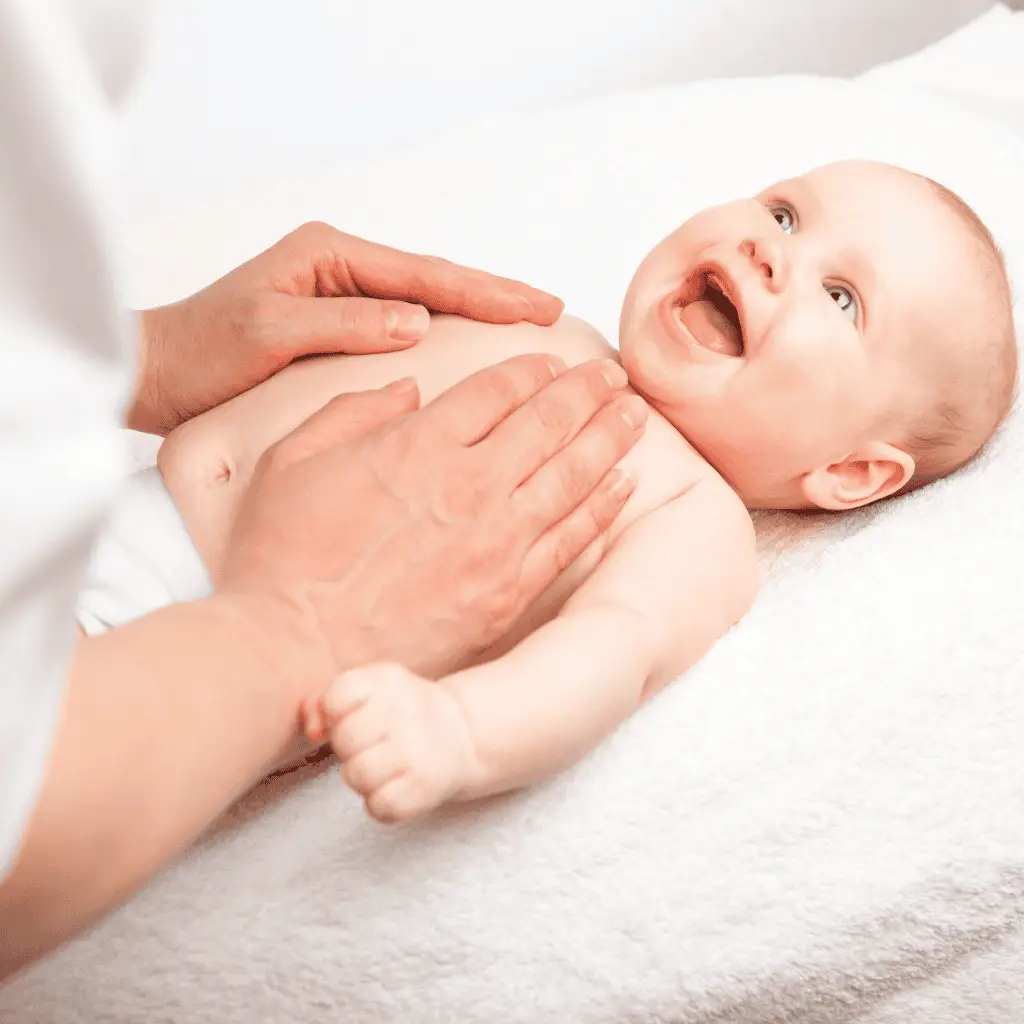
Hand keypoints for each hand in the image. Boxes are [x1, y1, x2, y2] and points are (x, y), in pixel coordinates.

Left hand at [129, 221, 564, 434]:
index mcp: (329, 256)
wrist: (159, 374)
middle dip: (494, 294)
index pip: (424, 274)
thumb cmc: (203, 352)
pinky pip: (402, 324)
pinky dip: (442, 331)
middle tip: (551, 307)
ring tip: (527, 320)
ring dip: (474, 311)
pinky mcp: (336, 324)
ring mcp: (340, 295)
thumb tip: (419, 320)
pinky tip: (469, 347)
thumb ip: (345, 324)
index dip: (485, 291)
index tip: (536, 304)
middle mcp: (340, 268)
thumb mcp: (271, 335)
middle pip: (434, 279)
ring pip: (424, 299)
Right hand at [218, 353, 645, 683]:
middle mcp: (468, 486)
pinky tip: (623, 484)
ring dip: (608, 438)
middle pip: (547, 423)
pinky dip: (602, 507)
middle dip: (585, 393)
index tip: (552, 362)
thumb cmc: (281, 559)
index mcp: (417, 446)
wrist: (291, 652)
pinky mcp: (507, 593)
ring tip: (634, 415)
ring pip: (571, 474)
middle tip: (612, 378)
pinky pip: (570, 539)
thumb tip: (408, 390)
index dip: (531, 370)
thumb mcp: (292, 460)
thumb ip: (353, 412)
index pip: (495, 391)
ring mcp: (496, 542)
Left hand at [310, 663, 473, 822]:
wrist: (461, 732)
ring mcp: (418, 749)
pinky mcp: (427, 785)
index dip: (337, 715)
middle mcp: (406, 709)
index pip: (336, 699)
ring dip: (361, 779)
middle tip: (370, 746)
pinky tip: (394, 788)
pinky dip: (380, 804)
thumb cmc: (397, 713)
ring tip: (380, 768)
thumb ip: (323, 703)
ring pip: (356, 775)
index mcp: (387, 679)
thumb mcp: (365, 692)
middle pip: (344, 740)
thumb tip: (313, 732)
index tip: (358, 716)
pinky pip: (379, 807)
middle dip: (348, 748)